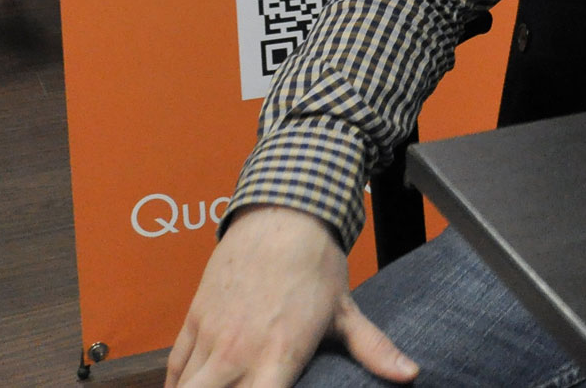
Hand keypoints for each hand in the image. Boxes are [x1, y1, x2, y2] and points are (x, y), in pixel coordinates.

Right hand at [166, 205, 415, 387]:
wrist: (283, 214)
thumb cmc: (316, 264)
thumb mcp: (345, 311)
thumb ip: (374, 350)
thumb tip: (410, 375)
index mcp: (279, 356)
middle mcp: (239, 353)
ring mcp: (212, 337)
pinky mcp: (194, 320)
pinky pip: (176, 367)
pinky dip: (178, 385)